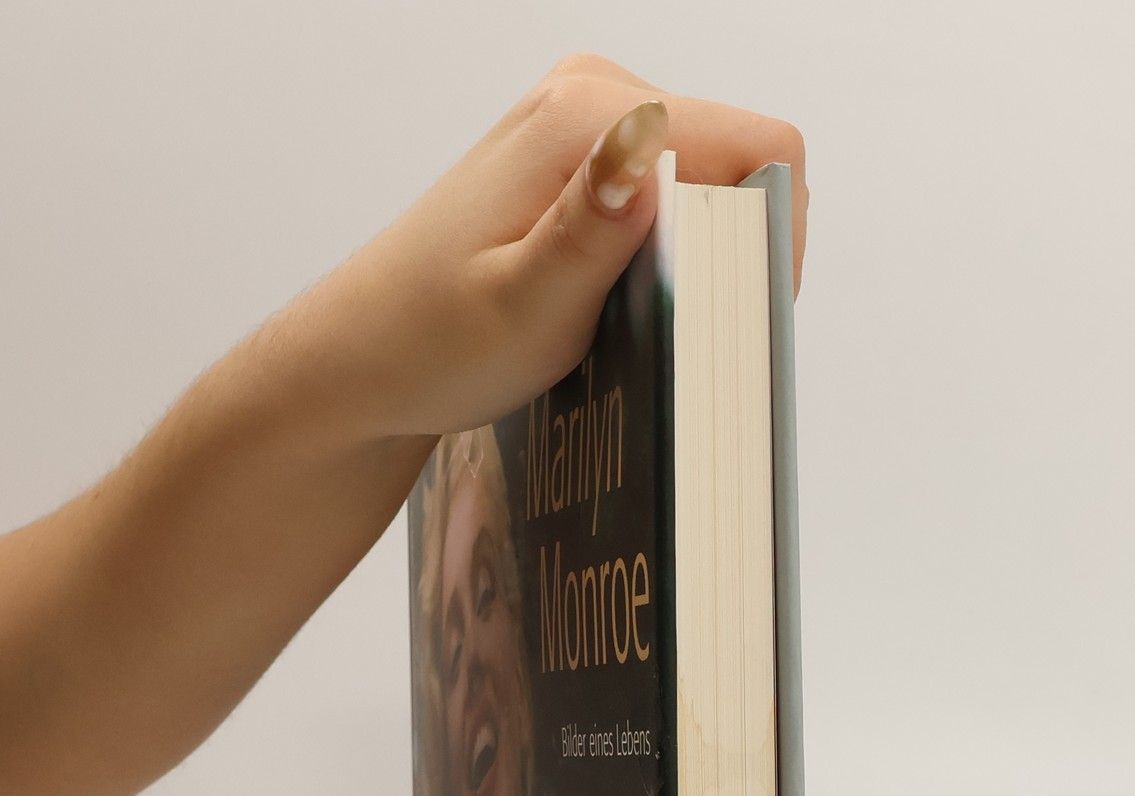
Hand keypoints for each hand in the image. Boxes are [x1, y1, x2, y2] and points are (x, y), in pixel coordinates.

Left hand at [302, 55, 807, 437]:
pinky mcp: (576, 159)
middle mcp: (591, 94)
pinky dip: (670, 254)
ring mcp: (583, 122)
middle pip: (739, 160)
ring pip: (707, 181)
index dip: (775, 238)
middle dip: (736, 251)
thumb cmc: (433, 346)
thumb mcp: (523, 307)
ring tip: (649, 328)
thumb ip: (592, 230)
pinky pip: (667, 192)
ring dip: (703, 259)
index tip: (743, 322)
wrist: (359, 362)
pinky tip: (624, 309)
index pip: (760, 148)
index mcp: (589, 116)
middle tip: (688, 338)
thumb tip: (648, 151)